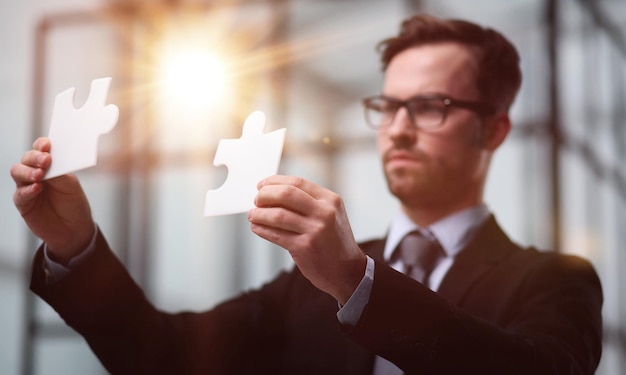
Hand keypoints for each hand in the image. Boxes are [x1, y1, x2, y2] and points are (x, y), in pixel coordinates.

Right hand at [10, 137, 94, 262]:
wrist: (74, 229)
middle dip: (35, 157)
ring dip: (28, 171)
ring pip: (17, 172)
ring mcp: (27, 187)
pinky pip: (20, 193)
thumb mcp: (70, 185)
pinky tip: (37, 188)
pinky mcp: (23, 203)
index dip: (42, 145)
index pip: (41, 149)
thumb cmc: (73, 204)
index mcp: (50, 165)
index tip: (47, 145)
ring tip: (40, 175)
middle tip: (46, 160)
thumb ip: (58, 173)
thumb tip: (48, 162)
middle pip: (27, 159)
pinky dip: (28, 189)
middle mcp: (36, 173)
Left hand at [248, 175, 366, 303]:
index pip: (297, 182)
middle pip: (286, 194)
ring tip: (253, 216)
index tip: (262, 186)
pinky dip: (262, 230)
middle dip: (265, 195)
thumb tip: (273, 193)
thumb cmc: (333, 242)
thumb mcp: (330, 215)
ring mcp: (315, 230)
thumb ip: (308, 202)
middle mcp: (325, 212)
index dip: (275, 182)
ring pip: (278, 215)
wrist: (347, 271)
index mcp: (330, 200)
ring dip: (259, 214)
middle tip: (256, 200)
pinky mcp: (305, 247)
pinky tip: (257, 228)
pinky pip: (276, 235)